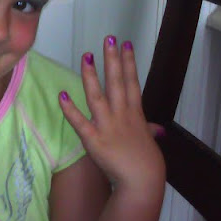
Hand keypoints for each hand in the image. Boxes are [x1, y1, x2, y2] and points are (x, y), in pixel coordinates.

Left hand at [59, 37, 164, 195]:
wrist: (141, 181)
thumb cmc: (145, 163)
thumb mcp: (148, 141)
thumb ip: (149, 130)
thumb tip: (157, 130)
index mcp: (135, 114)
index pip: (132, 82)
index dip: (128, 62)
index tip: (126, 44)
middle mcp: (121, 115)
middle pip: (117, 82)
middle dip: (113, 59)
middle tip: (109, 38)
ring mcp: (107, 126)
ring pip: (97, 96)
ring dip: (91, 76)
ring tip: (87, 56)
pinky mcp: (93, 140)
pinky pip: (79, 122)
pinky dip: (70, 109)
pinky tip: (62, 94)